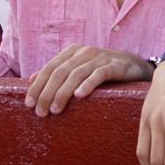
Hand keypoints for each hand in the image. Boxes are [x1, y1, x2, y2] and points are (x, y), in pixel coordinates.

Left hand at [24, 45, 153, 116]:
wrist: (135, 66)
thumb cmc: (103, 70)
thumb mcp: (78, 69)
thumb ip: (57, 72)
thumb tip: (31, 79)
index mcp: (73, 52)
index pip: (50, 68)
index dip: (38, 86)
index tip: (29, 104)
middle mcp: (85, 52)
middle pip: (60, 72)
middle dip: (47, 93)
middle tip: (41, 112)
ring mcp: (101, 58)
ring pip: (76, 74)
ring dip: (63, 93)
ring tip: (56, 110)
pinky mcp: (116, 66)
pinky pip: (99, 74)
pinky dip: (88, 84)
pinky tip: (80, 96)